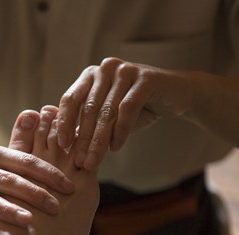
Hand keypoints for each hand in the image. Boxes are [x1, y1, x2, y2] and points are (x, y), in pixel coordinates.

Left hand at [56, 57, 193, 169]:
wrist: (177, 95)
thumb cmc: (137, 108)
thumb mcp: (108, 115)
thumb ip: (88, 123)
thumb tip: (63, 144)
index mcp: (91, 75)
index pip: (71, 99)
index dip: (65, 123)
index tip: (61, 146)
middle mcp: (105, 68)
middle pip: (89, 109)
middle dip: (84, 139)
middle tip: (80, 162)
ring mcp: (125, 70)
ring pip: (107, 111)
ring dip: (99, 141)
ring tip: (94, 161)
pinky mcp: (145, 78)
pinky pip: (127, 109)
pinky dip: (120, 131)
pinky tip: (116, 147)